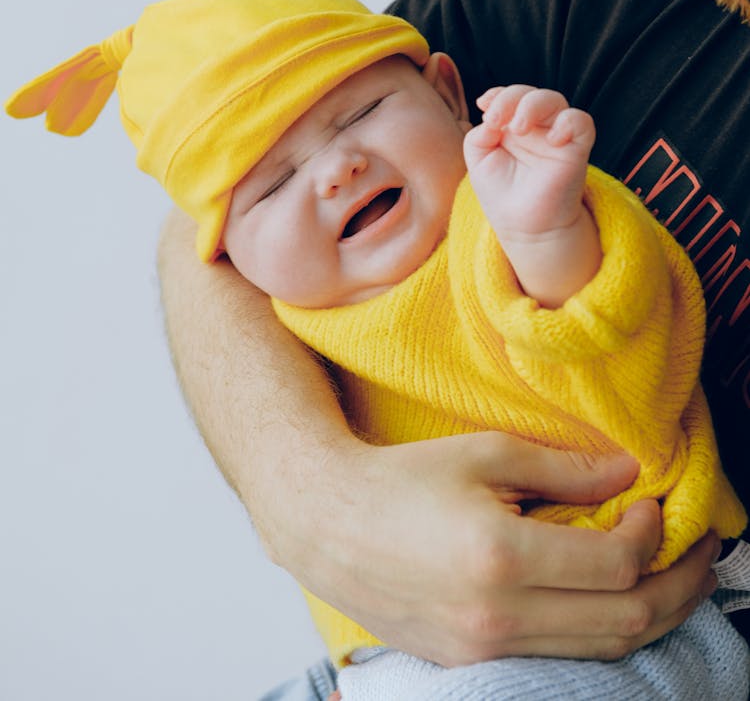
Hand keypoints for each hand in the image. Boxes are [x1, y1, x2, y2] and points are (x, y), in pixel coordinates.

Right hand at [295, 431, 716, 665]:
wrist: (327, 523)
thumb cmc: (399, 480)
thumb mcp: (483, 454)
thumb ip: (562, 467)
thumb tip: (626, 473)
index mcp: (500, 558)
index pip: (615, 563)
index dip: (652, 533)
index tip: (654, 502)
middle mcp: (497, 617)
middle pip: (623, 620)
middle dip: (676, 586)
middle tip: (698, 551)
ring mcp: (484, 650)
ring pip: (598, 649)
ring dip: (649, 615)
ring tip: (672, 580)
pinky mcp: (472, 662)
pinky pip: (560, 658)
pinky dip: (599, 632)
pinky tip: (612, 601)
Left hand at [464, 85, 595, 238]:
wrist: (523, 227)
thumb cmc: (501, 193)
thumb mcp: (478, 160)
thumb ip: (478, 135)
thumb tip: (491, 121)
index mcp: (513, 125)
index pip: (510, 96)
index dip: (498, 94)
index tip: (484, 104)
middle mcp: (536, 127)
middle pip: (530, 93)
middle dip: (510, 98)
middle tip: (497, 120)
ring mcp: (556, 136)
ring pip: (554, 100)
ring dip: (533, 105)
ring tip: (519, 128)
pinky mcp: (576, 149)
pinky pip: (582, 121)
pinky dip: (568, 122)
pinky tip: (552, 139)